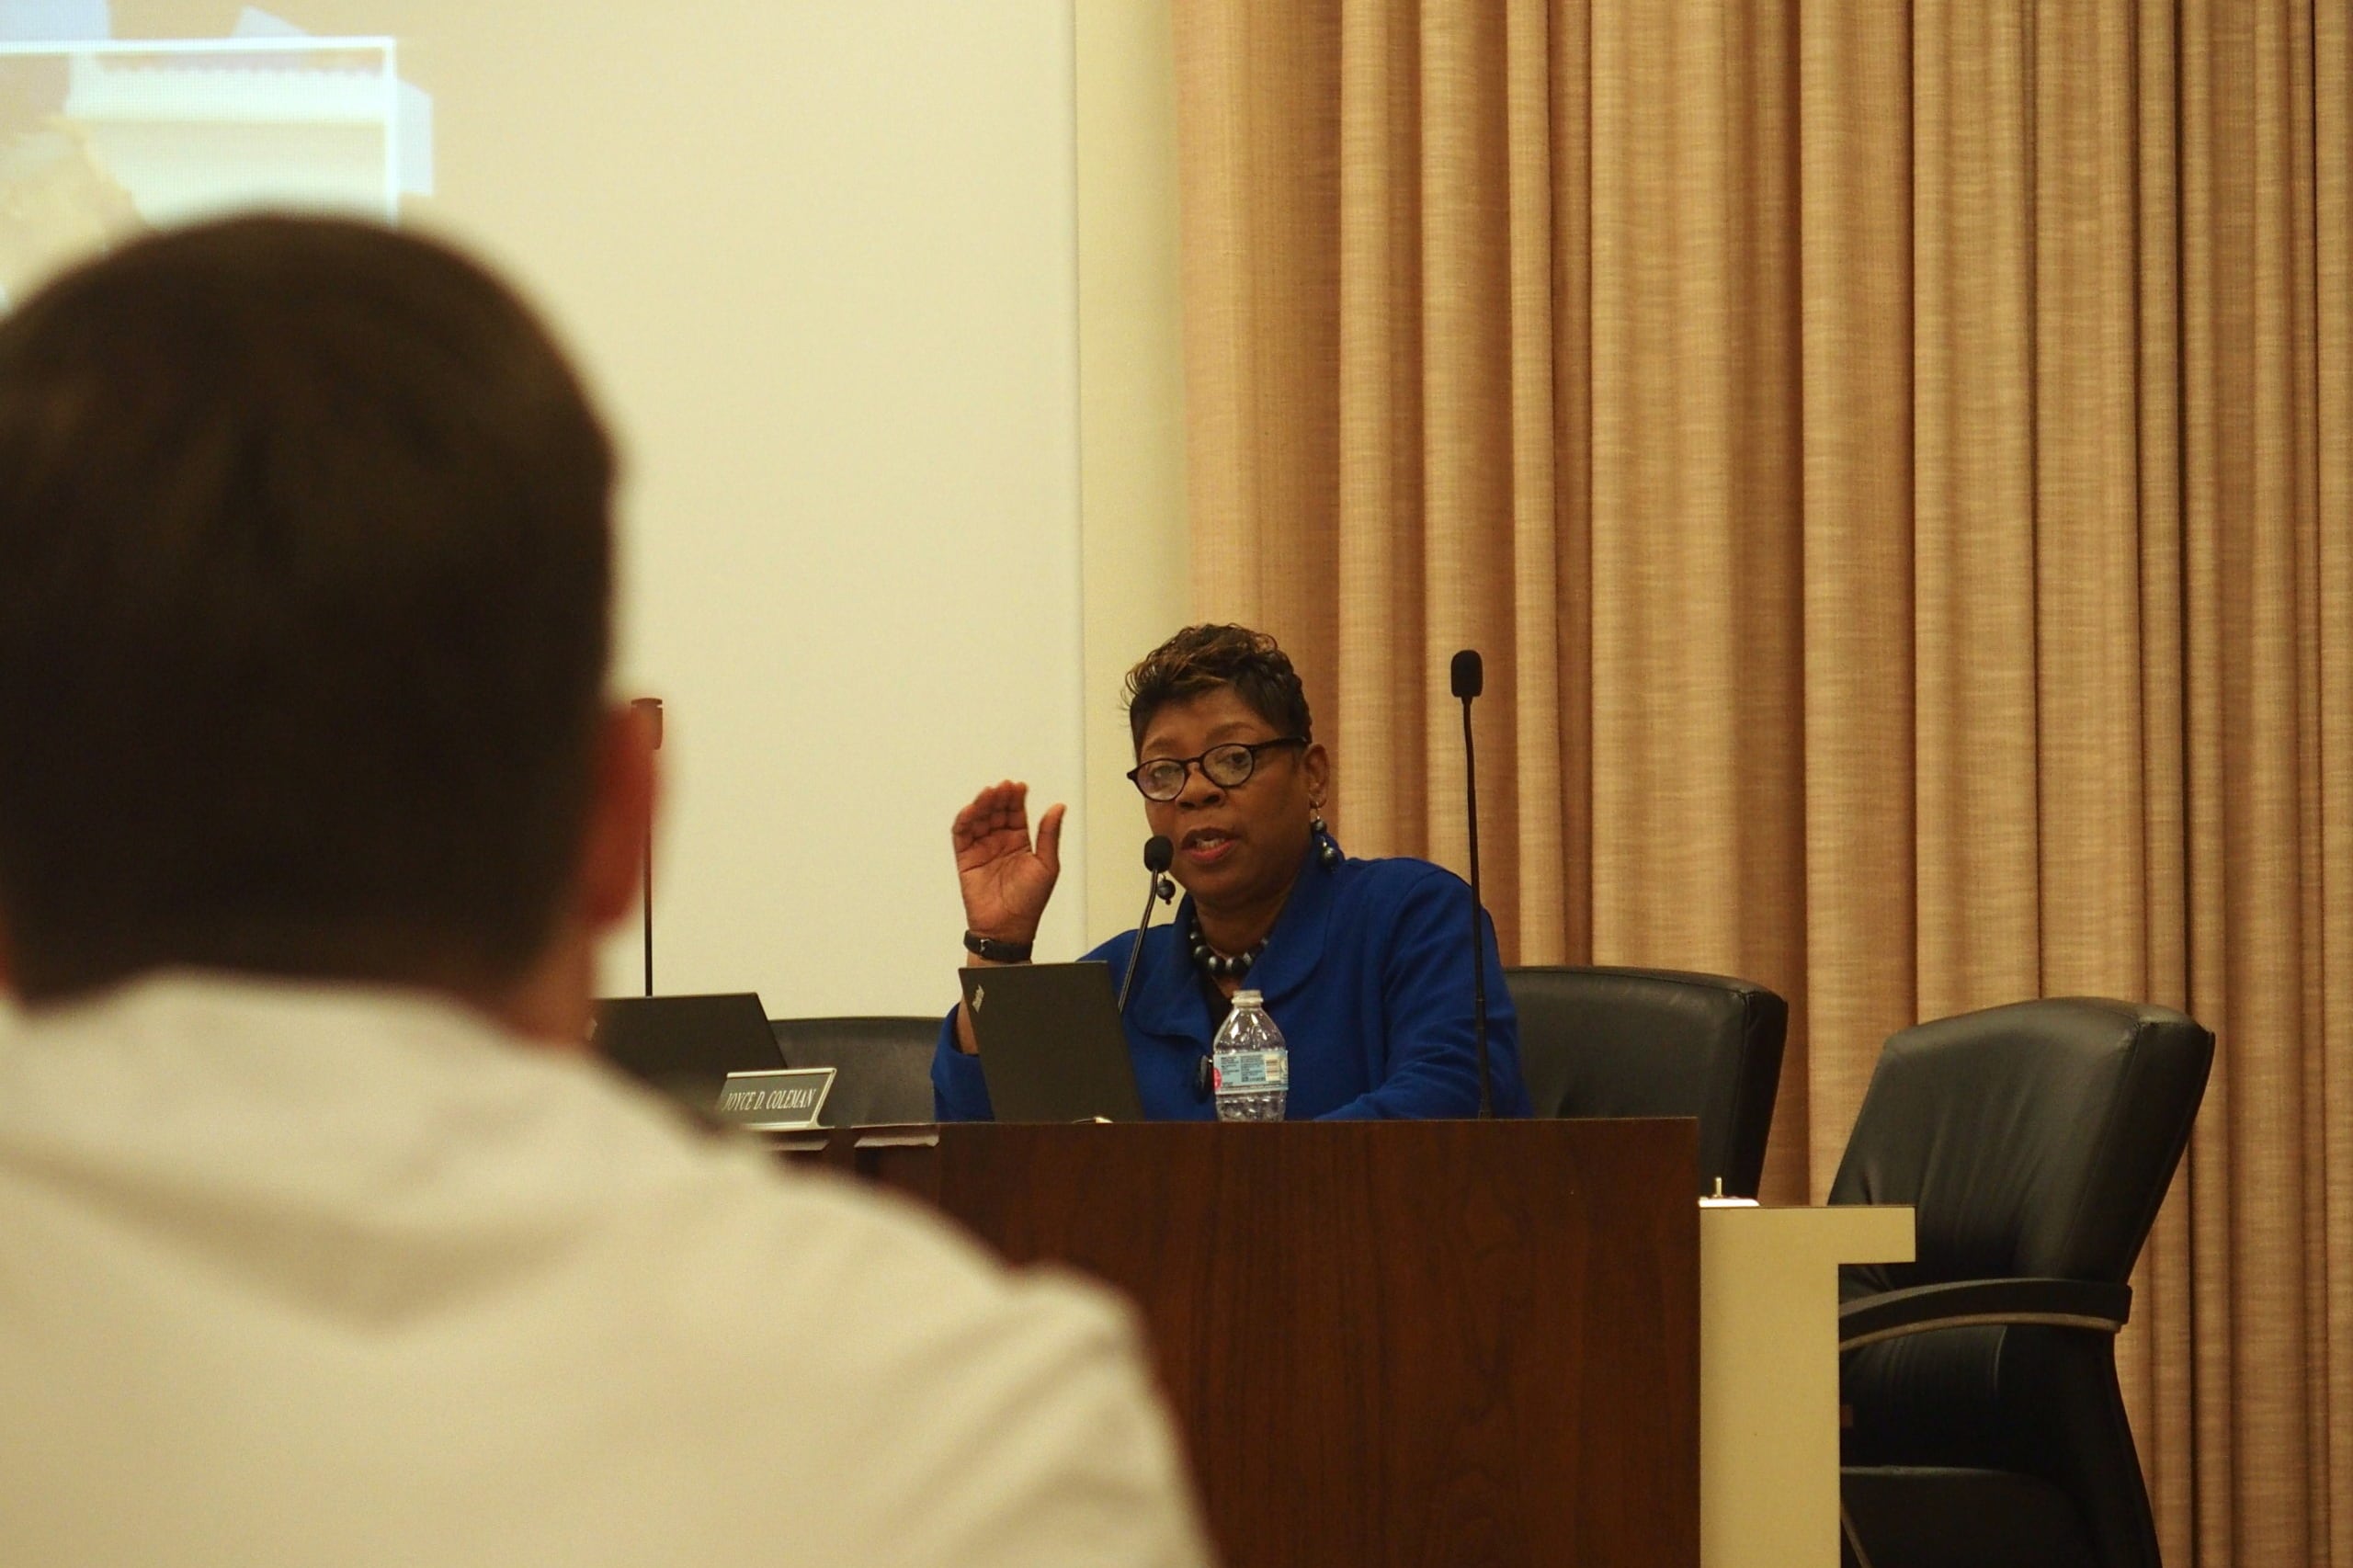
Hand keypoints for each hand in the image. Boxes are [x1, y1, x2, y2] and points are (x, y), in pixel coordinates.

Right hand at [952, 780, 1063, 943]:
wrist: (1007, 927)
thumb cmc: (1029, 902)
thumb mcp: (1047, 864)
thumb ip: (1049, 834)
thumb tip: (1058, 807)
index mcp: (1020, 842)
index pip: (1016, 813)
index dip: (1016, 798)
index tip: (1019, 786)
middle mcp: (1000, 842)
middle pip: (997, 812)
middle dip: (999, 797)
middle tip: (1003, 788)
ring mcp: (982, 849)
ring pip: (979, 818)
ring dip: (982, 804)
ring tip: (989, 794)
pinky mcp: (966, 858)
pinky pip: (962, 835)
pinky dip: (964, 820)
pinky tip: (971, 810)